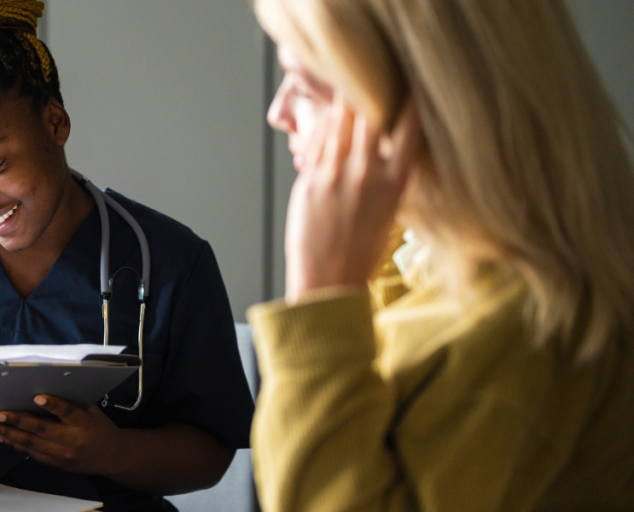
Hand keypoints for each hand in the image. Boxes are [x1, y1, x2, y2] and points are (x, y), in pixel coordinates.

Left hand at [0, 395, 123, 474]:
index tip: (37, 397)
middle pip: (42, 430)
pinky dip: (16, 445)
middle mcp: (73, 440)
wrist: (109, 456)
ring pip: (32, 444)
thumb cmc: (99, 428)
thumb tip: (47, 385)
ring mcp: (63, 455)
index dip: (53, 405)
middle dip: (18, 421)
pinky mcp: (56, 464)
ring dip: (10, 434)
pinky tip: (4, 437)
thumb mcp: (93, 411)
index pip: (68, 412)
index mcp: (85, 423)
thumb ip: (73, 401)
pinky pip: (32, 454)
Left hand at [285, 95, 421, 299]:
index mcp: (395, 182)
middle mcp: (366, 173)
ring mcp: (335, 174)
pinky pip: (318, 140)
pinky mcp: (309, 179)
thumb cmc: (362, 251)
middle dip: (370, 91)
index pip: (409, 125)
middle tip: (371, 79)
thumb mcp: (389, 210)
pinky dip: (325, 125)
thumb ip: (387, 174)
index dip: (409, 98)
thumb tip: (383, 142)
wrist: (329, 281)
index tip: (408, 84)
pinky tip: (329, 115)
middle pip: (369, 113)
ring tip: (349, 87)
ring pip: (340, 121)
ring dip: (344, 102)